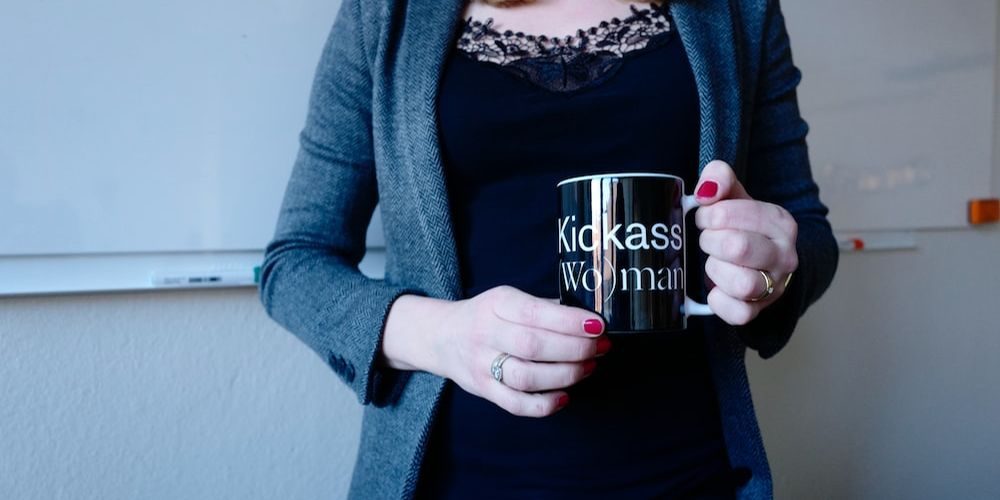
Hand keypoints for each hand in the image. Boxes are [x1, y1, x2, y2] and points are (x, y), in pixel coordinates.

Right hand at [382, 286, 608, 417]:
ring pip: (526, 377)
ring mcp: (482, 364)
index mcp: (497, 304)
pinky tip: (565, 397)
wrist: (441, 336)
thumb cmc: (486, 315)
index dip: (570, 322)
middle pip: (533, 346)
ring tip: (588, 367)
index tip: (598, 325)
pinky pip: (515, 404)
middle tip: (601, 348)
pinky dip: (544, 405)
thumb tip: (587, 318)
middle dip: (575, 349)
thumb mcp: (508, 298)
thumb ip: (543, 307)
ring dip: (565, 374)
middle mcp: (486, 334)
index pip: (536, 313)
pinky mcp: (484, 390)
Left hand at [693, 160, 798, 324]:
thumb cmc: (744, 228)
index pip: (727, 213)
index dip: (707, 215)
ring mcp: (774, 286)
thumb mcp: (735, 197)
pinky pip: (736, 313)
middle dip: (710, 241)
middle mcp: (784, 255)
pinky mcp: (758, 310)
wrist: (765, 264)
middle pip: (736, 247)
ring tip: (716, 262)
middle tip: (709, 240)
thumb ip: (720, 178)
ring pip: (741, 283)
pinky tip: (717, 288)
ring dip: (716, 270)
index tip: (706, 218)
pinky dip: (719, 301)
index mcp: (780, 222)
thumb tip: (707, 189)